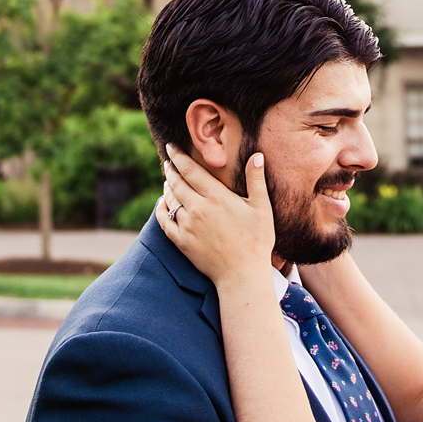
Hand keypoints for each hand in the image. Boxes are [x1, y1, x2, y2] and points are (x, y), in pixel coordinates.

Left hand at [159, 144, 275, 285]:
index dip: (179, 157)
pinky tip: (162, 204)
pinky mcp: (181, 242)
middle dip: (171, 169)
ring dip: (167, 187)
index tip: (171, 147)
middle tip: (168, 161)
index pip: (191, 170)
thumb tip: (257, 155)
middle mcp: (198, 208)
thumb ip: (256, 180)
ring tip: (168, 181)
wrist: (242, 275)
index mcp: (217, 197)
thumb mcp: (261, 208)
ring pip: (170, 200)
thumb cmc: (257, 240)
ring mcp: (187, 226)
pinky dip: (161, 209)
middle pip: (177, 182)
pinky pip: (164, 221)